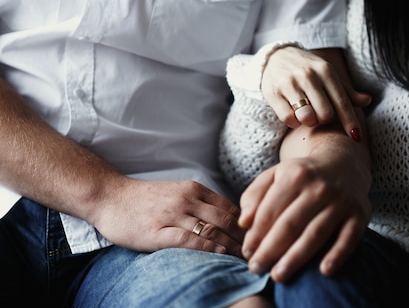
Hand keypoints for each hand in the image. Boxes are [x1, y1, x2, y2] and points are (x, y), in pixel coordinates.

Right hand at [90, 178, 244, 256]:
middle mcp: (188, 199)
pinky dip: (208, 247)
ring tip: (244, 259)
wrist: (110, 196)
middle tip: (257, 253)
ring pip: (212, 230)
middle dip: (245, 238)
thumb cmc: (145, 199)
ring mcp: (173, 214)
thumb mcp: (178, 192)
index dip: (248, 225)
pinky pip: (189, 240)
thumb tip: (229, 220)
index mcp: (195, 189)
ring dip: (231, 246)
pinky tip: (219, 254)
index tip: (258, 239)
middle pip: (227, 220)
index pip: (231, 207)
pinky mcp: (158, 231)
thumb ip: (201, 203)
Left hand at [237, 129, 371, 281]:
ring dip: (296, 258)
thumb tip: (244, 222)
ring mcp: (341, 201)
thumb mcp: (276, 174)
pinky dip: (338, 255)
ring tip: (278, 275)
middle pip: (290, 225)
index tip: (247, 252)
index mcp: (294, 176)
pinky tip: (324, 271)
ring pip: (315, 234)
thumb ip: (255, 195)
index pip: (270, 211)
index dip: (256, 234)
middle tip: (256, 268)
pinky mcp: (360, 214)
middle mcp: (319, 187)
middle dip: (270, 250)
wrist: (344, 162)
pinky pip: (349, 238)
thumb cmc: (303, 175)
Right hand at [262, 47, 370, 140]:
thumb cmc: (308, 70)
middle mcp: (309, 76)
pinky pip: (288, 119)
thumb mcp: (328, 76)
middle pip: (325, 114)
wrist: (275, 57)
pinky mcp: (273, 93)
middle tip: (320, 114)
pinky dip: (294, 122)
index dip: (350, 122)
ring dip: (309, 121)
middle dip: (325, 120)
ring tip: (307, 114)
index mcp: (326, 71)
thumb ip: (346, 91)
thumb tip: (367, 100)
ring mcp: (290, 84)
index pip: (342, 102)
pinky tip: (294, 114)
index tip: (356, 138)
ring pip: (307, 117)